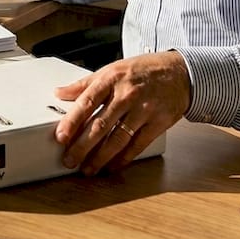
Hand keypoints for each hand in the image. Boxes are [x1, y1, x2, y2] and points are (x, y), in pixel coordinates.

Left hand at [54, 52, 189, 174]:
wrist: (179, 72)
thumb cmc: (143, 70)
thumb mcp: (112, 69)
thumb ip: (85, 84)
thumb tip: (60, 93)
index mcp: (112, 79)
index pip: (87, 102)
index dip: (72, 121)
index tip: (61, 137)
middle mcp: (127, 95)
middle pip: (100, 125)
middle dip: (82, 146)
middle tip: (70, 160)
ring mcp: (144, 110)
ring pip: (118, 138)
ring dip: (101, 157)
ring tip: (88, 169)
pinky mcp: (158, 123)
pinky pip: (137, 145)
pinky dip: (123, 158)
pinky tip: (112, 166)